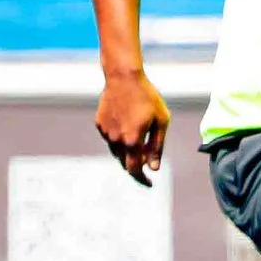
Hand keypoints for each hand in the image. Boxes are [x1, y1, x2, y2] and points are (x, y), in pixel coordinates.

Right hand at [96, 70, 169, 184]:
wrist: (123, 77)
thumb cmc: (147, 97)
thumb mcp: (161, 121)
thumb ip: (157, 146)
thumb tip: (154, 168)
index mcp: (133, 140)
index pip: (135, 170)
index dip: (142, 179)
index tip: (149, 183)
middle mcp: (116, 140)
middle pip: (125, 163)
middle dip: (136, 166)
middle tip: (148, 160)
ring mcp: (106, 132)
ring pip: (117, 151)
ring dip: (127, 152)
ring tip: (139, 137)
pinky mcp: (100, 124)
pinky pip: (110, 138)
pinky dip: (119, 139)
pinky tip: (127, 124)